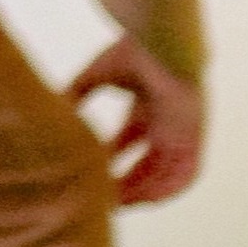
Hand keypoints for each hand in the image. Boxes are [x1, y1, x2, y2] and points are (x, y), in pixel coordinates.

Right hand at [70, 34, 208, 203]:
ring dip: (145, 189)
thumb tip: (52, 106)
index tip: (93, 173)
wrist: (164, 43)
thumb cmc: (134, 52)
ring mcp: (181, 131)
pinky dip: (169, 189)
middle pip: (146, 161)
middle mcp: (165, 122)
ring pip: (164, 171)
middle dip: (126, 181)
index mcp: (146, 106)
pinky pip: (187, 173)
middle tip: (105, 198)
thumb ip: (77, 91)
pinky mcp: (195, 137)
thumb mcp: (98, 75)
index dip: (111, 158)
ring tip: (122, 203)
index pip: (128, 140)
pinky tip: (148, 199)